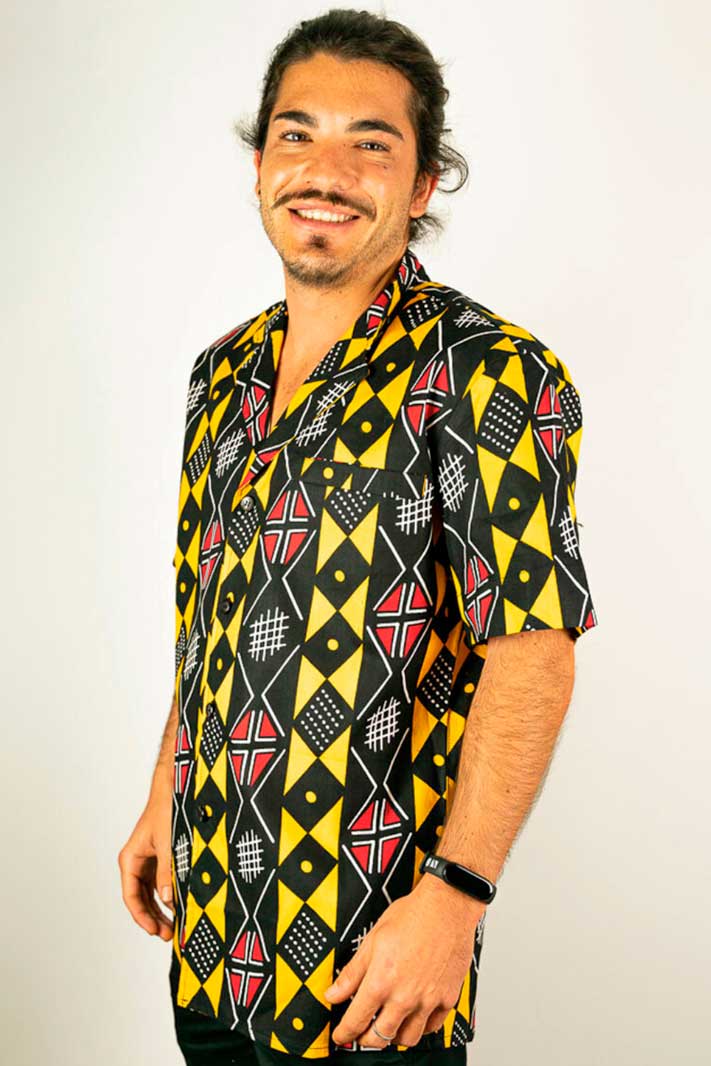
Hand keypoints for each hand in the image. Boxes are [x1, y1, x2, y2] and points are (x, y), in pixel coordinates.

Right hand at [118, 786, 174, 940]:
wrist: (176, 789)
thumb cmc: (167, 810)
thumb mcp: (168, 843)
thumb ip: (167, 872)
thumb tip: (168, 900)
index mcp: (130, 859)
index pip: (131, 896)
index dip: (142, 917)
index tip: (154, 931)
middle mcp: (137, 862)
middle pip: (141, 899)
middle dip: (153, 918)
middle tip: (169, 935)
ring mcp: (149, 861)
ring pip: (151, 894)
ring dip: (161, 910)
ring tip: (174, 927)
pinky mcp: (161, 859)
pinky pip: (162, 883)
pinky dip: (169, 895)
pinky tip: (179, 906)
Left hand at [324, 875, 484, 1048]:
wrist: (447, 907)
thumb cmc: (412, 916)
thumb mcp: (373, 940)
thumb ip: (352, 973)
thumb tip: (333, 994)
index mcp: (381, 982)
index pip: (356, 1021)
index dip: (344, 1033)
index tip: (341, 1035)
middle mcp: (404, 997)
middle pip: (380, 1038)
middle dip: (366, 1040)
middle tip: (362, 1034)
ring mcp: (428, 1000)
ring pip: (408, 1039)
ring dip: (394, 1037)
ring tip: (388, 1026)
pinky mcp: (447, 999)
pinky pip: (433, 1027)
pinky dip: (421, 1028)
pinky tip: (414, 1017)